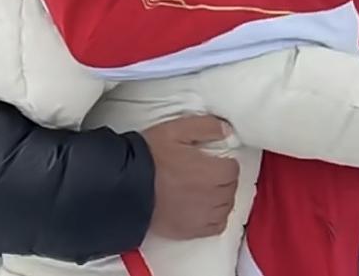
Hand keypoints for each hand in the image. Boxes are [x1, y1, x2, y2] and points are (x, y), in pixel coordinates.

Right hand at [142, 115, 238, 239]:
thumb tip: (228, 130)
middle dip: (223, 179)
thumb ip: (205, 127)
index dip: (224, 162)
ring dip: (220, 198)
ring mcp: (202, 216)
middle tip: (207, 172)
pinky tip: (203, 209)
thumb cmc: (149, 156)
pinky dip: (215, 217)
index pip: (233, 168)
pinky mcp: (191, 230)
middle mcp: (211, 196)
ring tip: (205, 190)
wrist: (125, 186)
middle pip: (230, 188)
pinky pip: (216, 226)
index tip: (213, 160)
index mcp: (211, 171)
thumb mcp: (176, 130)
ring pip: (226, 207)